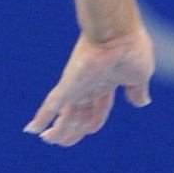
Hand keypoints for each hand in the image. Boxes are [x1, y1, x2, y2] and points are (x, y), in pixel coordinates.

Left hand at [23, 25, 154, 146]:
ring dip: (58, 130)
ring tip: (48, 139)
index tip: (89, 131)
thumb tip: (142, 102)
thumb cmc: (131, 48)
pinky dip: (42, 117)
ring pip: (65, 114)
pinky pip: (52, 104)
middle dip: (72, 129)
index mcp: (107, 82)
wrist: (118, 31)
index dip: (93, 122)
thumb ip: (137, 90)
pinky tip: (31, 129)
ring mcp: (77, 85)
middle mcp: (89, 84)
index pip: (98, 108)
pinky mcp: (69, 83)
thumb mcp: (140, 75)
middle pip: (79, 113)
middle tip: (61, 141)